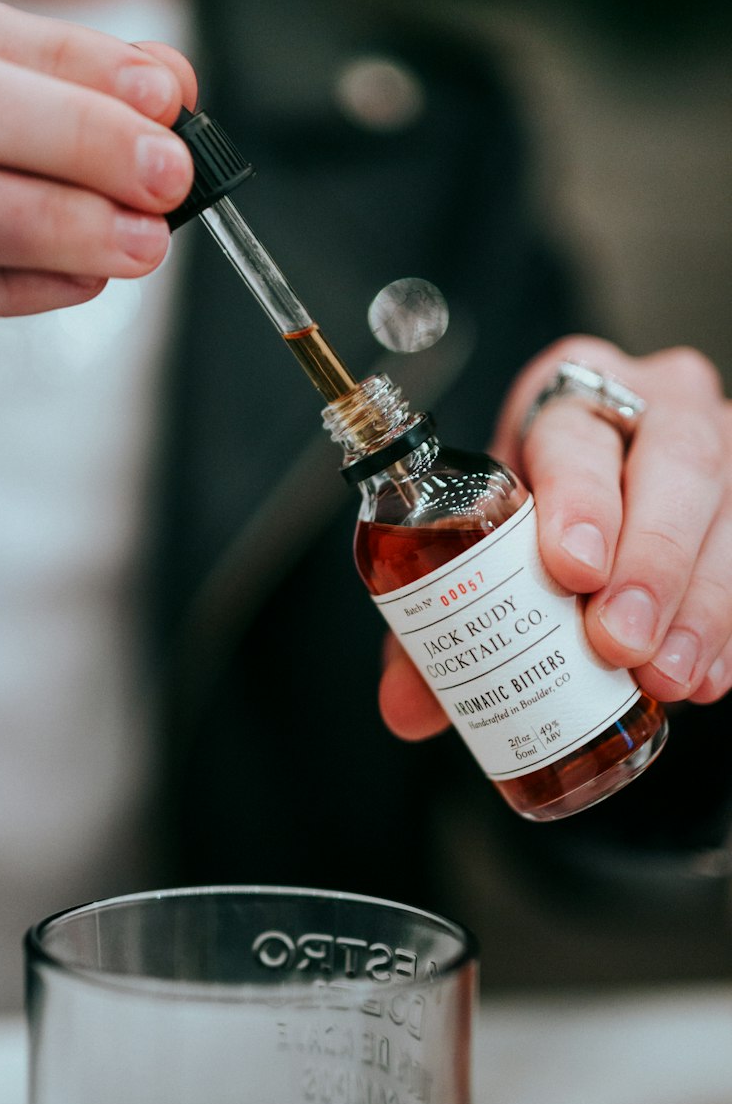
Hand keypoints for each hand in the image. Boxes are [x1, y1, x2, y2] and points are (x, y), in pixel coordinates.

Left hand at [379, 335, 731, 738]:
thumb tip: (405, 708)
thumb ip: (442, 614)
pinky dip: (729, 629)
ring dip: (700, 606)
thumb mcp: (485, 537)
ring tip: (664, 678)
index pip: (577, 431)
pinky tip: (706, 677)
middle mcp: (655, 405)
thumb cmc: (537, 507)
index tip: (571, 569)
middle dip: (650, 561)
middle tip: (618, 642)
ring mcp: (719, 448)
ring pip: (728, 512)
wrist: (602, 493)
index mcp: (569, 395)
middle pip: (676, 463)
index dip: (579, 499)